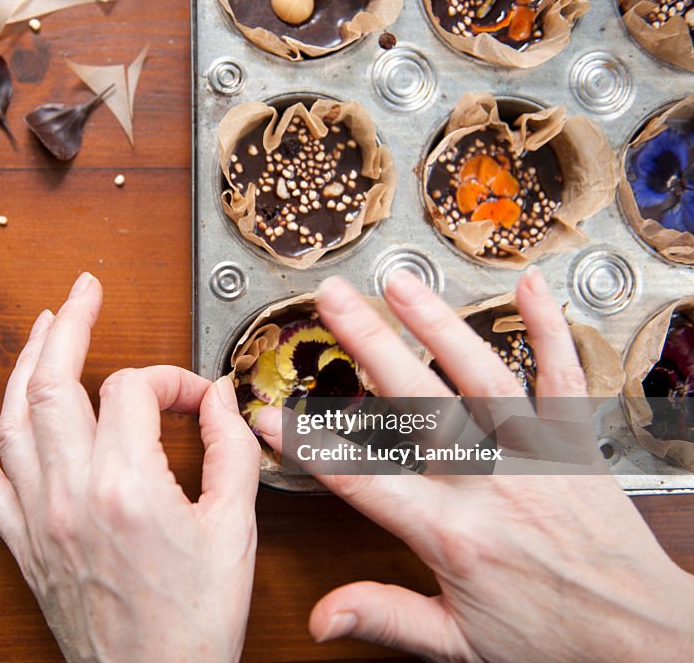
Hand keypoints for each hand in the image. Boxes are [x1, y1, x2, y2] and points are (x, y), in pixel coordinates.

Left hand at [0, 272, 260, 662]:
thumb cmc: (195, 624)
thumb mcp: (236, 530)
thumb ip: (231, 452)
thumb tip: (219, 402)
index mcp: (126, 485)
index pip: (131, 390)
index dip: (167, 378)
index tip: (193, 397)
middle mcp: (70, 494)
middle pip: (53, 382)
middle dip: (69, 326)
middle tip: (83, 293)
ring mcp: (40, 518)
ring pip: (13, 420)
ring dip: (23, 365)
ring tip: (41, 329)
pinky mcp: (25, 545)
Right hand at [256, 269, 693, 661]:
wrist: (640, 638)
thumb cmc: (554, 640)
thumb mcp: (457, 644)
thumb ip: (386, 618)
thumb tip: (323, 618)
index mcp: (453, 533)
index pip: (362, 480)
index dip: (308, 445)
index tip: (269, 416)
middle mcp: (491, 484)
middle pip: (417, 403)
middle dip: (369, 345)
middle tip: (334, 302)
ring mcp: (535, 455)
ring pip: (480, 377)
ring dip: (437, 325)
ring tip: (401, 284)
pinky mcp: (574, 444)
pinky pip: (562, 378)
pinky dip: (548, 329)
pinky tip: (530, 287)